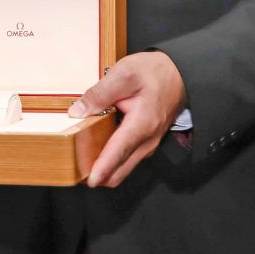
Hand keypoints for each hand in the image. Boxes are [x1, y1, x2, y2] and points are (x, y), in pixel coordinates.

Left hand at [72, 50, 185, 187]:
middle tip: (76, 172)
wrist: (179, 73)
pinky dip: (113, 160)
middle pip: (121, 169)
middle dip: (100, 175)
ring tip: (82, 161)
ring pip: (124, 166)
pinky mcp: (146, 142)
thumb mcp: (124, 73)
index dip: (103, 168)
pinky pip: (128, 158)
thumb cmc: (154, 72)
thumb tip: (78, 111)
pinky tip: (98, 151)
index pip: (119, 152)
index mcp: (142, 124)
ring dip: (106, 168)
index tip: (90, 181)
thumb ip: (100, 93)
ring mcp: (148, 143)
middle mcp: (147, 139)